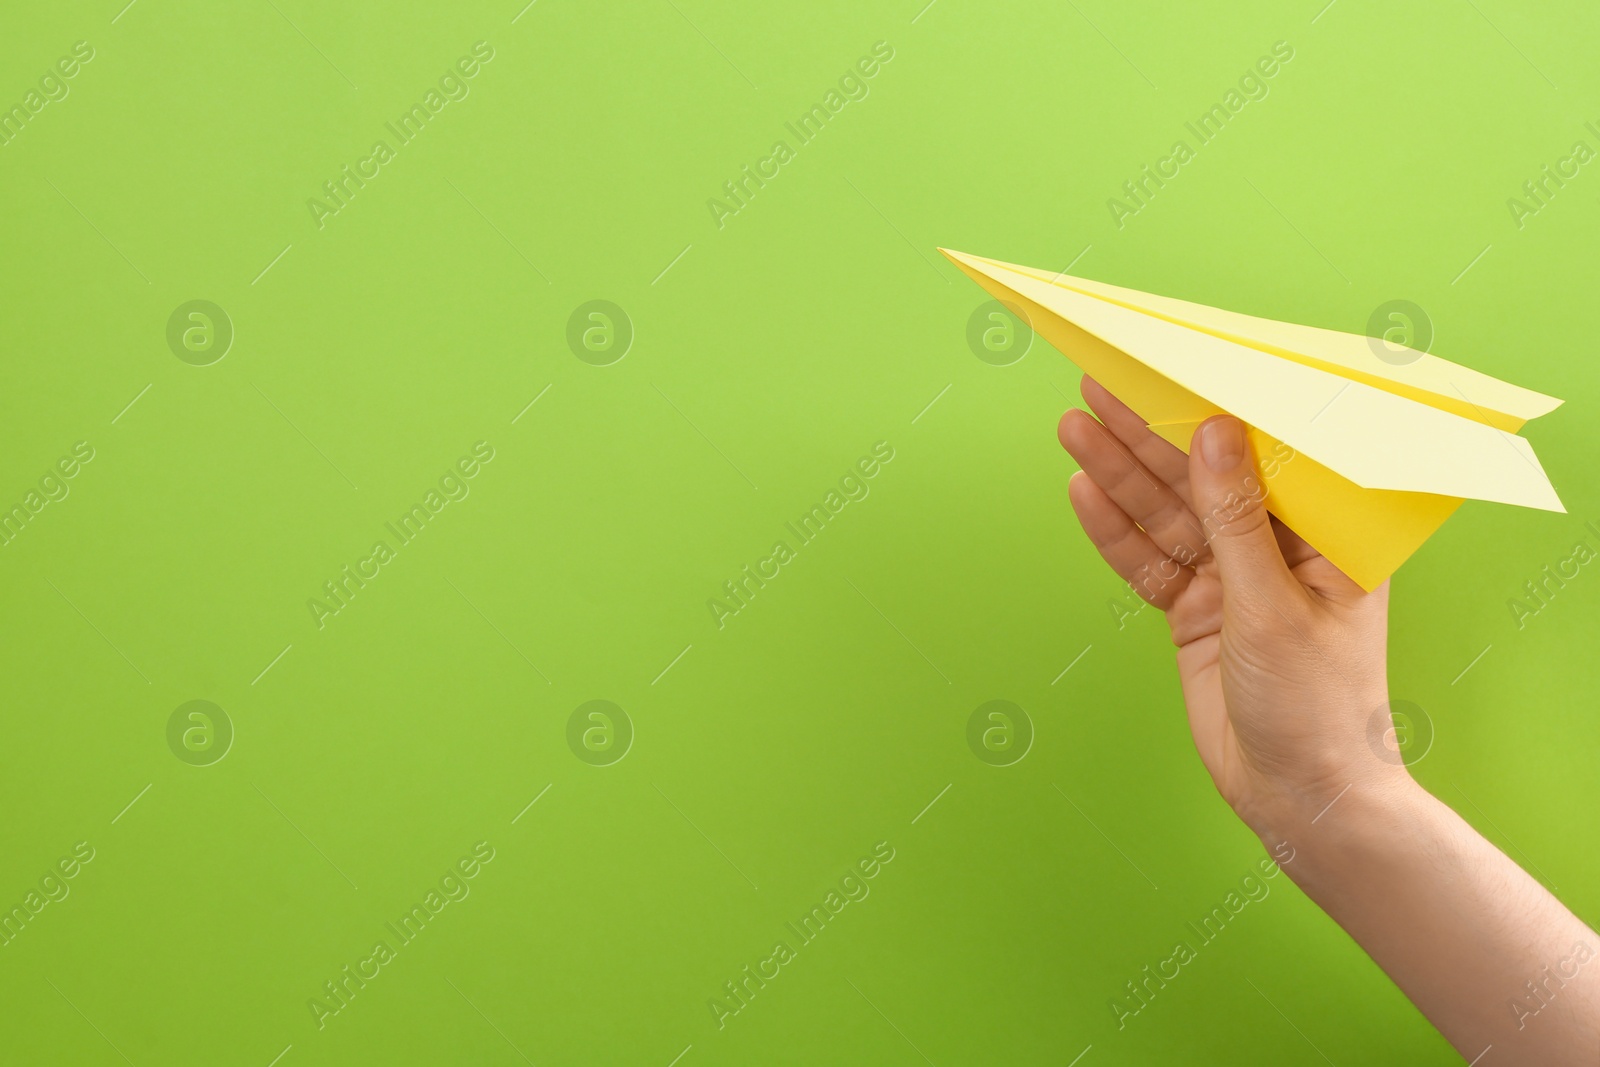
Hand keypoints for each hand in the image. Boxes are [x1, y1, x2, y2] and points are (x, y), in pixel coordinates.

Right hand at [1057, 376, 1408, 834]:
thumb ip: (1235, 518)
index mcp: (1326, 533)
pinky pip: (1148, 562)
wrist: (1298, 797)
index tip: (1168, 369)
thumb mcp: (1273, 605)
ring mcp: (1232, 578)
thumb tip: (1215, 432)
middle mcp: (1278, 546)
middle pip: (1202, 478)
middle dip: (1148, 435)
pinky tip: (1083, 494)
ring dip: (1119, 475)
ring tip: (1074, 429)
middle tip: (1098, 387)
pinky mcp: (1196, 611)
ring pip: (1167, 515)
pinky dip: (1115, 533)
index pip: (1265, 454)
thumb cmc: (1318, 704)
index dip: (1213, 410)